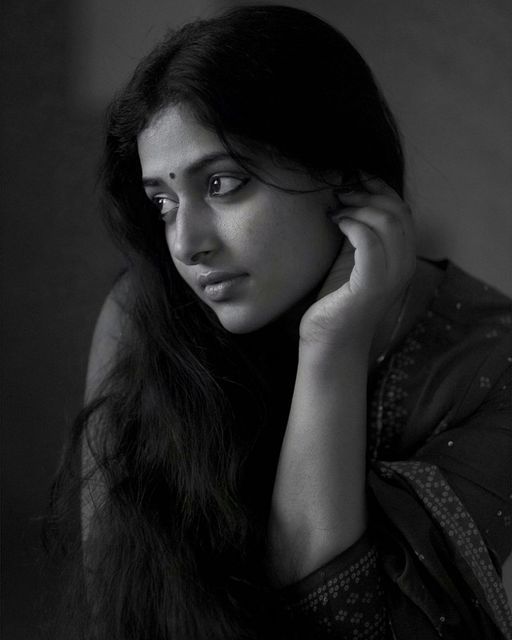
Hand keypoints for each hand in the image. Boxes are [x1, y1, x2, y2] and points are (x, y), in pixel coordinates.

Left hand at [299, 175, 415, 349]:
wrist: (329, 343)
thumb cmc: (335, 300)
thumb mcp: (349, 258)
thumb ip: (357, 232)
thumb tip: (345, 195)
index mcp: (402, 256)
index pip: (402, 210)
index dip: (380, 187)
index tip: (354, 177)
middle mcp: (404, 265)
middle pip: (398, 212)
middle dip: (368, 194)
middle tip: (340, 192)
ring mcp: (391, 277)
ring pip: (388, 223)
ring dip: (359, 207)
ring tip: (336, 208)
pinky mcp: (372, 286)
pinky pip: (370, 243)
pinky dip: (353, 225)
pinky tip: (336, 222)